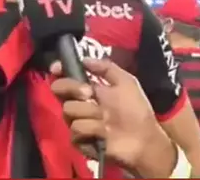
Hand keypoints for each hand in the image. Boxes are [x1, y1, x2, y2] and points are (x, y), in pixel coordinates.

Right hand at [50, 58, 168, 171]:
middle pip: (60, 90)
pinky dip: (91, 130)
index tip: (56, 68)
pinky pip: (76, 130)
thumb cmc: (136, 110)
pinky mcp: (79, 141)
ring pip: (69, 110)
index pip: (66, 77)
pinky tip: (103, 133)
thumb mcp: (126, 82)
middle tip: (89, 93)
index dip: (59, 70)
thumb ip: (106, 68)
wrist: (143, 139)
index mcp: (88, 90)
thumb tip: (84, 59)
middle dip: (73, 88)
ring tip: (107, 120)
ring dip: (90, 113)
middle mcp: (80, 104)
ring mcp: (78, 122)